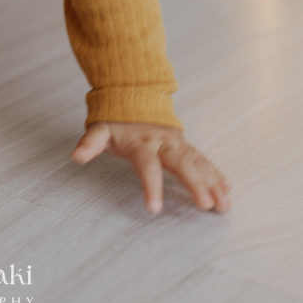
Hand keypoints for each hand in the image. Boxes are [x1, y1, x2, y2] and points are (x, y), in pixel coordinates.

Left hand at [71, 122, 230, 214]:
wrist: (132, 93)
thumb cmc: (116, 119)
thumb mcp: (99, 129)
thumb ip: (90, 143)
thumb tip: (76, 156)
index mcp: (141, 142)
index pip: (147, 166)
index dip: (151, 187)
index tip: (154, 209)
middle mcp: (162, 142)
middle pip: (181, 163)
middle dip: (196, 184)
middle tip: (208, 205)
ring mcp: (176, 142)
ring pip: (197, 162)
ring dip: (212, 182)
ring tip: (224, 204)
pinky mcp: (184, 144)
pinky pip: (201, 159)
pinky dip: (214, 173)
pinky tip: (225, 188)